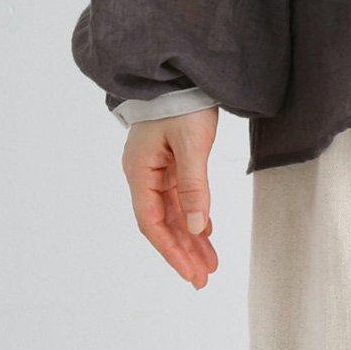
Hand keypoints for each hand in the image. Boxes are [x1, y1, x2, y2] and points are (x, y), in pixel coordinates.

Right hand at [121, 107, 219, 288]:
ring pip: (174, 212)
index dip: (171, 251)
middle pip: (163, 223)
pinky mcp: (172, 159)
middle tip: (203, 279)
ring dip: (191, 237)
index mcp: (140, 173)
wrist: (182, 70)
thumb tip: (197, 227)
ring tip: (210, 264)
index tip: (190, 274)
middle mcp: (145, 175)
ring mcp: (157, 167)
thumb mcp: (190, 144)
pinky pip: (181, 196)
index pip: (152, 224)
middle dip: (183, 252)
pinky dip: (195, 215)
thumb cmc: (182, 102)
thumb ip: (194, 186)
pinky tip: (206, 232)